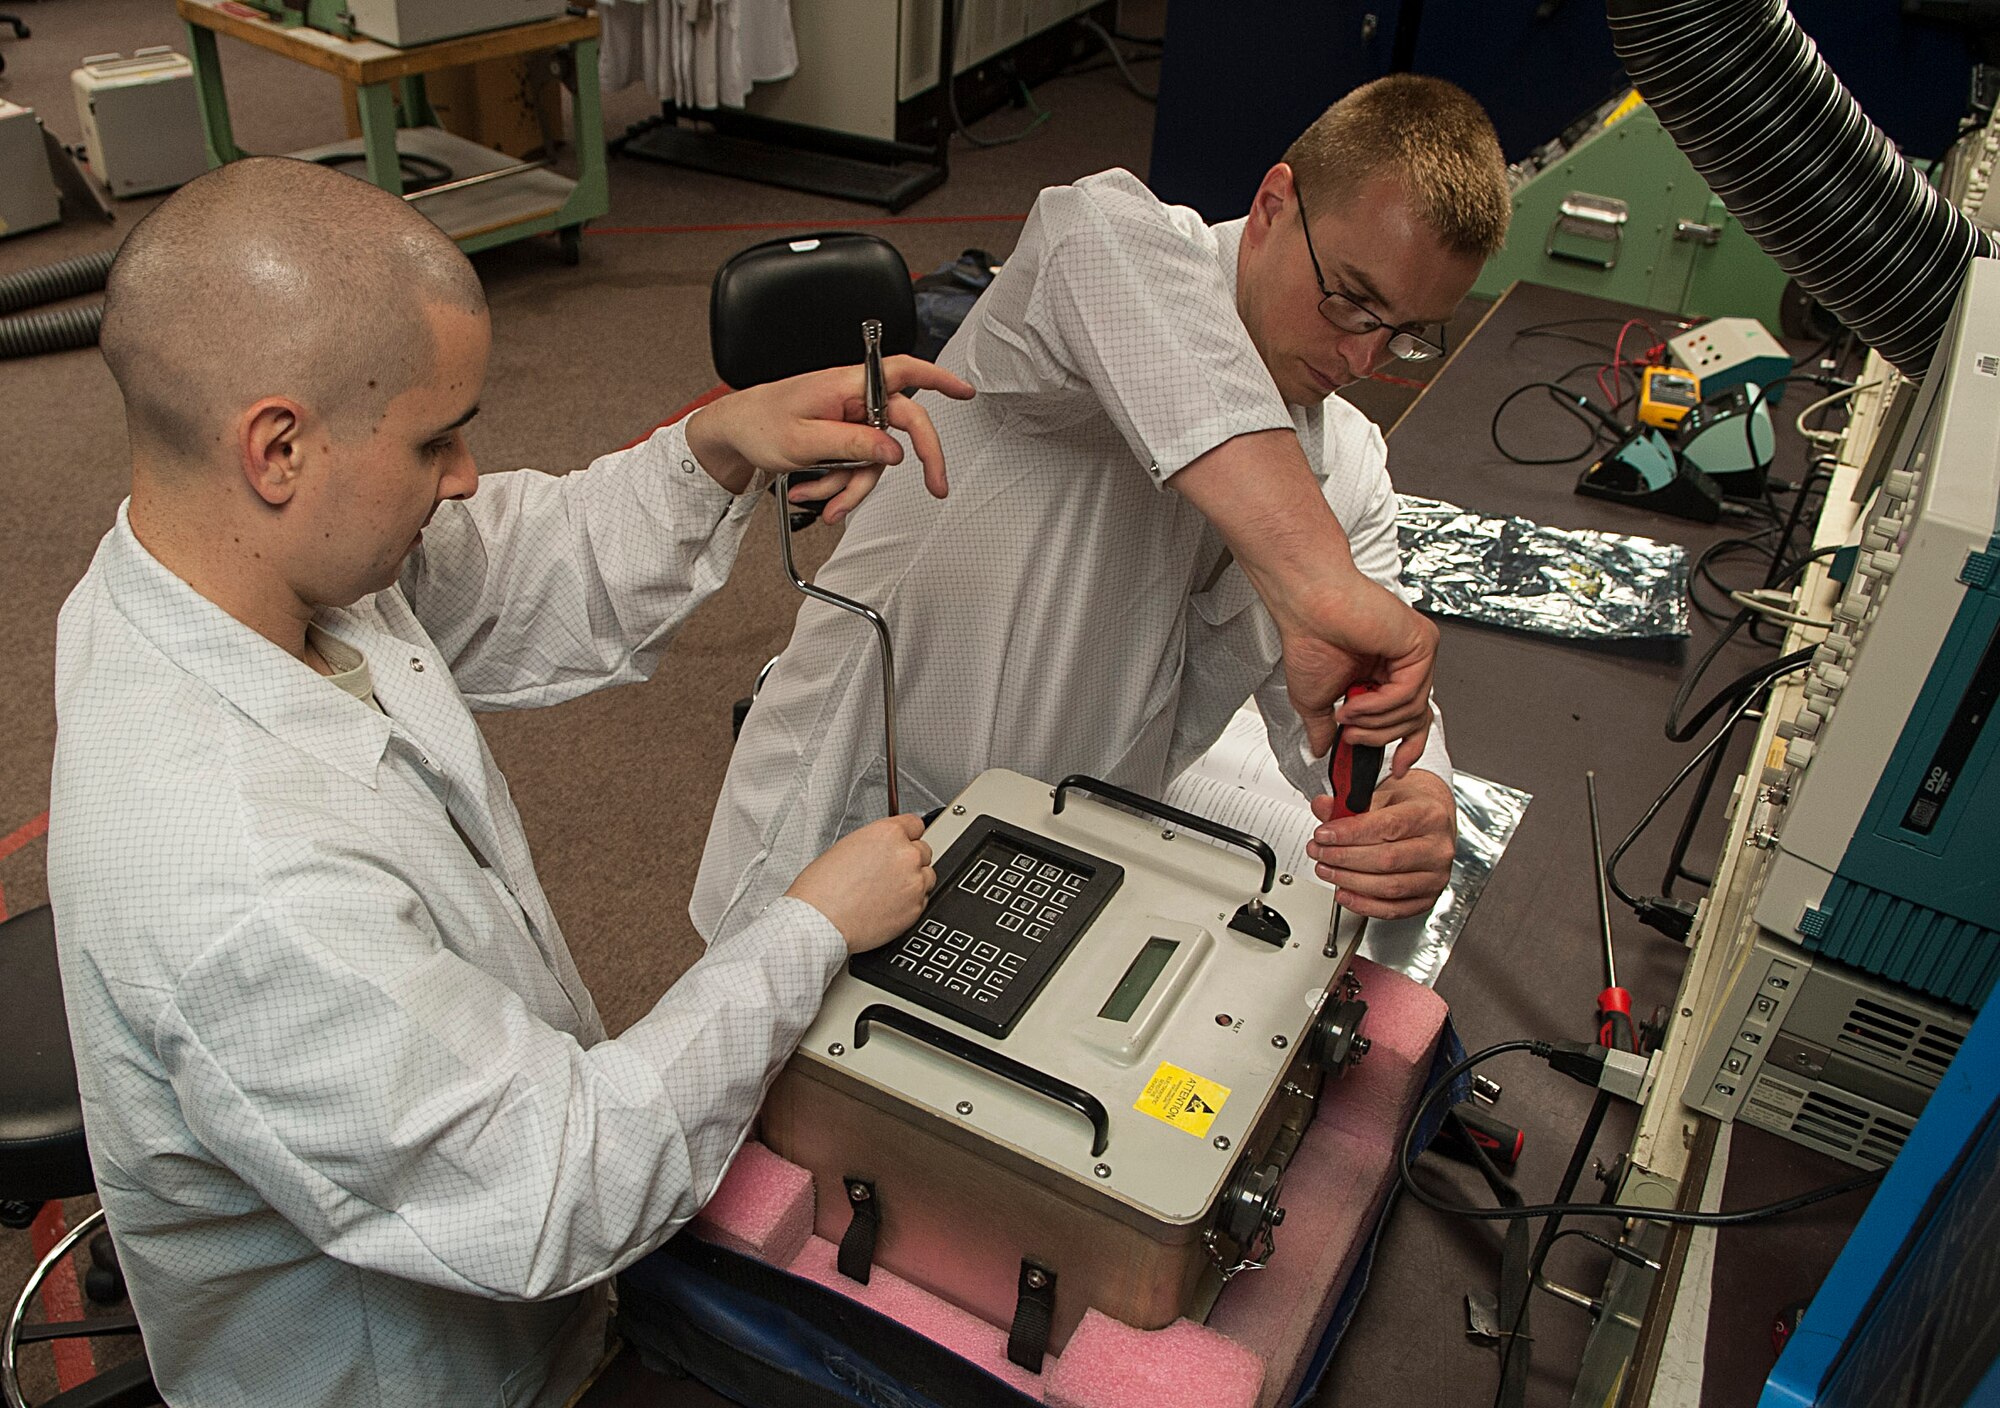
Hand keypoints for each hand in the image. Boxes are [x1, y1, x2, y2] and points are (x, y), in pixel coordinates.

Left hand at [685, 356, 975, 517]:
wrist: (733, 435)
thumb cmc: (759, 423)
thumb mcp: (804, 440)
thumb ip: (853, 443)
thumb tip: (896, 450)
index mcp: (847, 385)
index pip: (903, 373)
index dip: (939, 379)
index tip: (964, 392)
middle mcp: (854, 399)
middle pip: (902, 427)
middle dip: (917, 460)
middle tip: (936, 485)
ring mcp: (849, 421)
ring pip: (875, 459)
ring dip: (848, 485)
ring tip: (815, 495)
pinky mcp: (842, 440)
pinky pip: (854, 468)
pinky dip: (835, 486)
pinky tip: (809, 490)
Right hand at [785, 814, 936, 952]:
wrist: (819, 922)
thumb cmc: (823, 889)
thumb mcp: (846, 847)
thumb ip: (874, 843)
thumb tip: (883, 849)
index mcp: (888, 834)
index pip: (915, 824)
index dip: (907, 835)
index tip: (905, 841)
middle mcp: (906, 855)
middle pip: (923, 850)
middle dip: (909, 859)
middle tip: (888, 872)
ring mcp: (914, 882)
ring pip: (927, 876)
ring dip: (913, 880)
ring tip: (888, 891)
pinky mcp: (916, 908)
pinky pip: (923, 900)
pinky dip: (910, 902)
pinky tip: (888, 906)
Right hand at [1271, 574, 1437, 770]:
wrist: (1307, 605)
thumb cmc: (1310, 637)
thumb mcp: (1316, 699)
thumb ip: (1324, 727)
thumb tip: (1321, 750)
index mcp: (1388, 673)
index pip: (1412, 716)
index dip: (1407, 746)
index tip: (1397, 768)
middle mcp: (1407, 662)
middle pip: (1416, 718)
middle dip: (1381, 737)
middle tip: (1351, 737)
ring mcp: (1416, 653)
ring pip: (1413, 709)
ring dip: (1374, 721)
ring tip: (1346, 714)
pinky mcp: (1421, 643)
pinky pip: (1410, 692)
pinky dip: (1380, 704)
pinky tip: (1357, 701)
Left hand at [1304, 769, 1454, 918]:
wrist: (1430, 824)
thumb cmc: (1408, 810)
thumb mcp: (1380, 797)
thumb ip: (1349, 804)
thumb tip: (1322, 807)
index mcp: (1429, 816)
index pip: (1388, 826)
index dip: (1350, 833)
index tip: (1324, 834)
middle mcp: (1437, 848)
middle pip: (1386, 859)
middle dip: (1344, 858)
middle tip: (1319, 851)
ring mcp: (1435, 877)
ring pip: (1388, 887)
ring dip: (1349, 881)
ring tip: (1326, 870)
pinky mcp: (1427, 899)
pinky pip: (1393, 909)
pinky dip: (1363, 904)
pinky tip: (1343, 893)